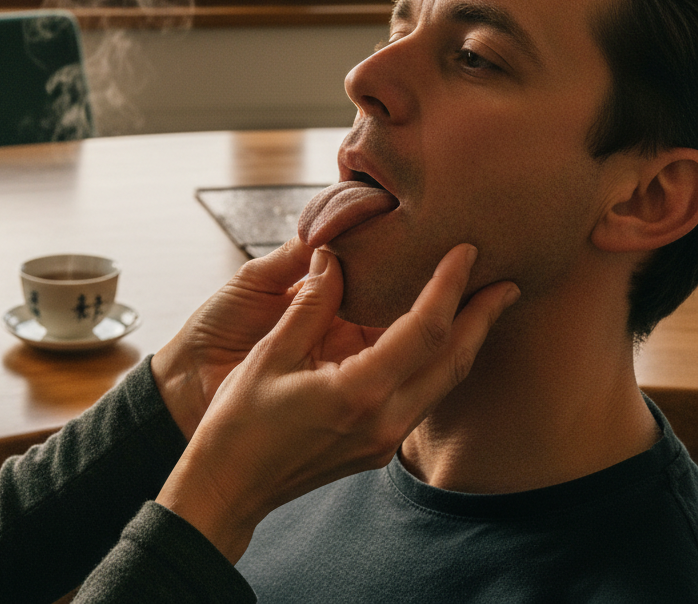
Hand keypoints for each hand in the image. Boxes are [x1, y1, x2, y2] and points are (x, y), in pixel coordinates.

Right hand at [155, 244, 519, 562]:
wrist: (230, 486)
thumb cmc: (240, 421)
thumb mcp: (270, 354)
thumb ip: (310, 304)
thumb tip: (333, 257)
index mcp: (359, 392)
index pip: (425, 330)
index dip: (449, 286)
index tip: (466, 251)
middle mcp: (385, 421)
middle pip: (453, 361)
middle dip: (483, 317)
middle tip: (507, 281)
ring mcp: (386, 440)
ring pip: (444, 383)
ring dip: (467, 341)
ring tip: (483, 306)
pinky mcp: (379, 447)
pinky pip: (423, 397)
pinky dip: (438, 362)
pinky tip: (434, 341)